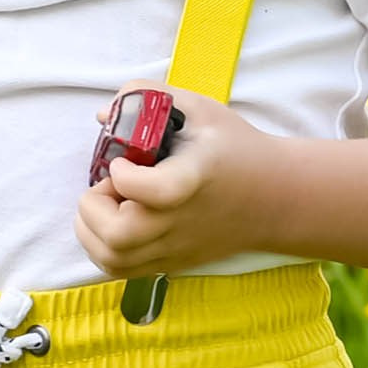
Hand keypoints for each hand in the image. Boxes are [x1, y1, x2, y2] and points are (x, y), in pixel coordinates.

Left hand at [73, 86, 279, 277]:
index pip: (151, 190)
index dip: (123, 175)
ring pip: (112, 259)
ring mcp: (175, 249)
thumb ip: (150, 97)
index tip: (123, 161)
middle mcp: (181, 222)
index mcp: (192, 179)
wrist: (275, 197)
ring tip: (110, 205)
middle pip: (119, 237)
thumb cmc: (236, 148)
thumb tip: (106, 113)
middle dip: (94, 207)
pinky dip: (103, 248)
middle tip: (110, 186)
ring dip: (92, 230)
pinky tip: (116, 221)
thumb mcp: (199, 109)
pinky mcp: (170, 264)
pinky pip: (121, 269)